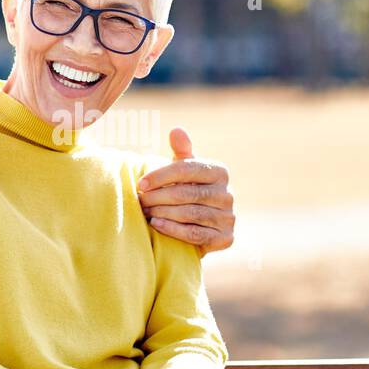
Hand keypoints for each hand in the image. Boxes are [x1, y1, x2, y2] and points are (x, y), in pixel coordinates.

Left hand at [138, 128, 234, 254]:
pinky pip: (195, 234)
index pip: (187, 169)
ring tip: (145, 212)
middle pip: (186, 193)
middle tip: (140, 201)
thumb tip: (176, 130)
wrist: (201, 227)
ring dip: (162, 213)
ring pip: (190, 213)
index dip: (161, 175)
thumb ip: (181, 151)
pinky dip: (173, 229)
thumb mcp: (185, 171)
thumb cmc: (188, 192)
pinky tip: (156, 225)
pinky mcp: (225, 238)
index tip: (141, 184)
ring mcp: (229, 217)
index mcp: (220, 172)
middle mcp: (228, 194)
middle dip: (158, 197)